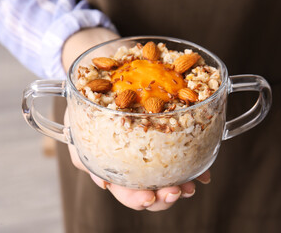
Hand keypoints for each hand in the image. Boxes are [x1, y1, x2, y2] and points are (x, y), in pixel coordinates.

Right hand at [64, 109, 210, 210]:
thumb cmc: (89, 104)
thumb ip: (82, 155)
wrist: (104, 79)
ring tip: (193, 182)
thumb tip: (104, 183)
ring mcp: (154, 152)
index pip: (125, 192)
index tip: (148, 198)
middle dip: (165, 197)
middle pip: (152, 192)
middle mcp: (136, 164)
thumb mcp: (77, 125)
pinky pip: (185, 156)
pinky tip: (203, 170)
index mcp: (114, 167)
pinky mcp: (170, 136)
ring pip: (170, 178)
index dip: (137, 200)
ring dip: (183, 184)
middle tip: (176, 190)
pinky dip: (195, 166)